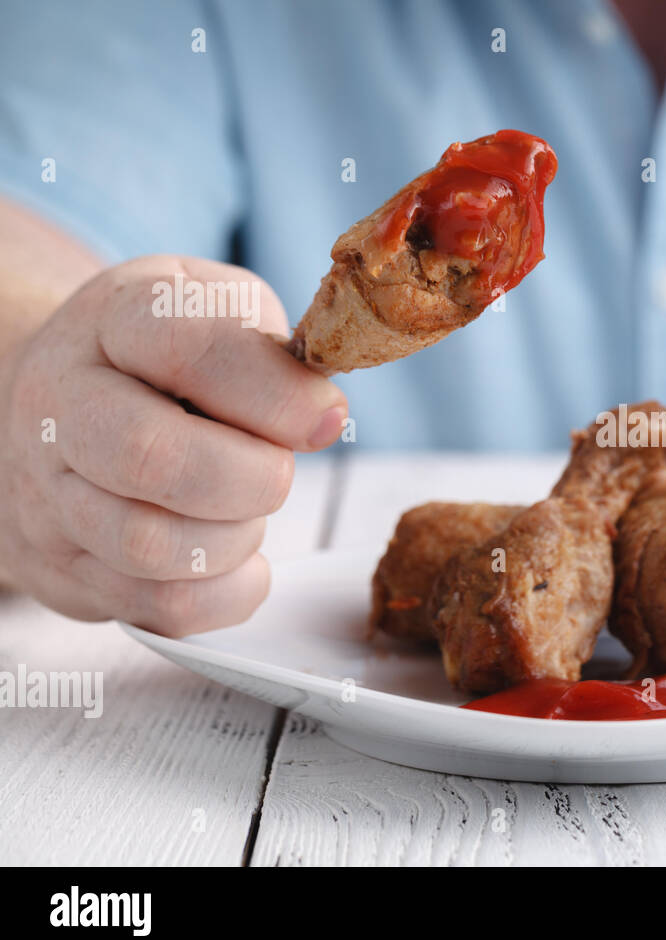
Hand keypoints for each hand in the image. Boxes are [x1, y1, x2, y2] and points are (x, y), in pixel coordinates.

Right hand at [0, 256, 346, 634]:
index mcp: (112, 321)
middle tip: (281, 473)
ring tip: (248, 510)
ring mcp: (47, 495)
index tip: (328, 418)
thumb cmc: (164, 358)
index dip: (274, 393)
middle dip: (252, 478)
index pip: (187, 348)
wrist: (59, 398)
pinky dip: (226, 592)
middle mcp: (60, 405)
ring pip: (152, 546)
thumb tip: (323, 416)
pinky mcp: (60, 569)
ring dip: (236, 539)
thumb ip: (276, 353)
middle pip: (152, 458)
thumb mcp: (221, 314)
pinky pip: (160, 608)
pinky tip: (235, 557)